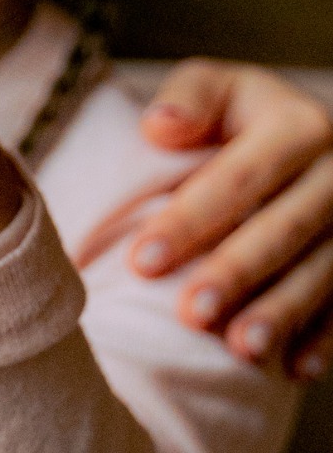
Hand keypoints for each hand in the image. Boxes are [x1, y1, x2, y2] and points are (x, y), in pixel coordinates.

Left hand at [128, 59, 332, 378]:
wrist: (305, 134)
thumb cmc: (238, 114)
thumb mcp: (215, 86)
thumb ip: (187, 97)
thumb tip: (159, 127)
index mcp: (298, 124)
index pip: (238, 178)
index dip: (190, 220)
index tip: (140, 261)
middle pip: (284, 229)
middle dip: (236, 273)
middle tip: (190, 315)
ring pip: (324, 271)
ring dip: (283, 312)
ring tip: (240, 349)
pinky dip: (326, 338)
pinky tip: (294, 369)